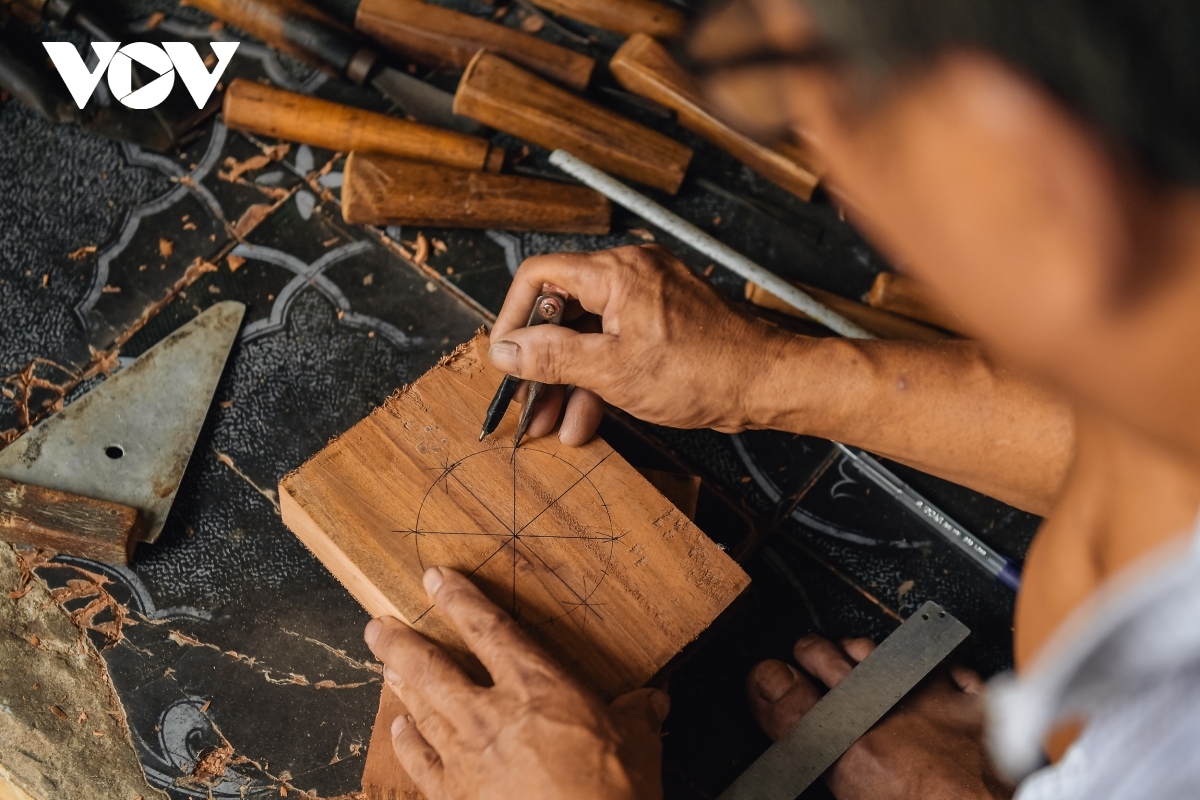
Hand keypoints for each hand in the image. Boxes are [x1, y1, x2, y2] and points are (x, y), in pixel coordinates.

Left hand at [364, 567, 669, 799]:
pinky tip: (398, 731)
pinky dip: (406, 745)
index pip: (488, 629)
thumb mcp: (637, 742)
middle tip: (377, 626)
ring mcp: (466, 759)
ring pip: (421, 710)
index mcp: (536, 686)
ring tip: (385, 665)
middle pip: (432, 667)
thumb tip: (651, 702)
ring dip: (400, 684)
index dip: (459, 599)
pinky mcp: (455, 797)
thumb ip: (636, 715)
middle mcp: (490, 715)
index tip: (435, 578)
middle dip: (401, 643)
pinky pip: (420, 764)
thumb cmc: (610, 792)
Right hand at [488, 245, 786, 444]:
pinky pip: (616, 344)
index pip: (539, 276)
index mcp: (616, 272)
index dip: (512, 317)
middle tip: (523, 399)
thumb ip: (551, 356)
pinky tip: (585, 418)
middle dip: (540, 360)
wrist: (768, 383)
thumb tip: (504, 350)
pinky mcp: (663, 321)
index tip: (503, 357)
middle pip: (562, 309)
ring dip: (567, 379)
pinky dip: (598, 378)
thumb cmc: (704, 371)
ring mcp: (648, 297)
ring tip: (550, 423)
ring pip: (589, 334)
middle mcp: (631, 274)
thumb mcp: (612, 371)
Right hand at [747, 634, 1012, 799]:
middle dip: (807, 655)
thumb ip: (820, 764)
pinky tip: (924, 676)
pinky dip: (930, 669)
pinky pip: (943, 665)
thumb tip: (803, 754)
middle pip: (823, 656)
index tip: (764, 682)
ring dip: (858, 654)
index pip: (785, 699)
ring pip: (876, 649)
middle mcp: (883, 713)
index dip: (766, 684)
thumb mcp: (857, 796)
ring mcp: (929, 699)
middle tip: (803, 662)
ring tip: (852, 660)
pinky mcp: (974, 702)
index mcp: (847, 751)